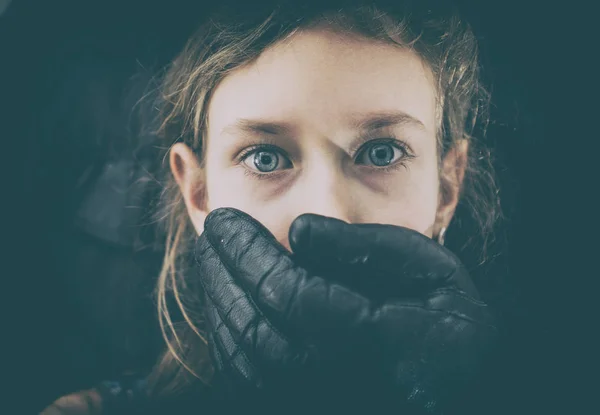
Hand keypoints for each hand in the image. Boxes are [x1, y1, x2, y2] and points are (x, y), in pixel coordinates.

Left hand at [195, 208, 497, 412]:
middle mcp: (336, 380)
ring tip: (214, 262)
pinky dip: (230, 336)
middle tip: (212, 234)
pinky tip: (229, 304)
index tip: (225, 220)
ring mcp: (318, 400)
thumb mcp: (434, 273)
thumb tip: (299, 230)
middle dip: (222, 273)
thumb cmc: (456, 329)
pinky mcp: (308, 405)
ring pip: (244, 356)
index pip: (285, 293)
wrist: (462, 388)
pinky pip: (250, 376)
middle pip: (253, 326)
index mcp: (372, 343)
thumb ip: (369, 249)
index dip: (247, 253)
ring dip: (220, 302)